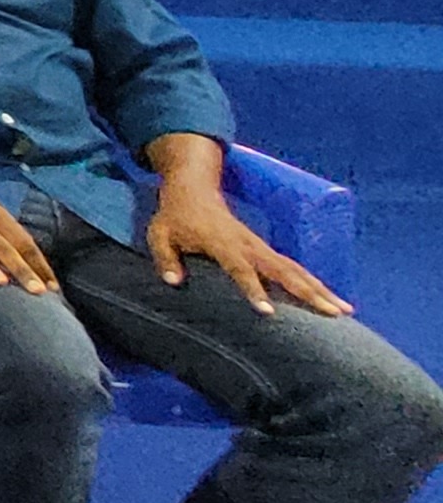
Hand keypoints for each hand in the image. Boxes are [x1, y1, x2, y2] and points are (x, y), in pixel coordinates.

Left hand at [148, 182, 350, 316]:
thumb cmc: (175, 216)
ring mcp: (260, 246)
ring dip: (320, 289)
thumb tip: (172, 281)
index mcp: (222, 243)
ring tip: (344, 310)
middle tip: (333, 313)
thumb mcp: (159, 234)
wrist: (193, 188)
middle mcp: (248, 245)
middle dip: (309, 292)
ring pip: (295, 269)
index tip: (269, 312)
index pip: (241, 269)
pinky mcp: (266, 249)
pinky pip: (293, 268)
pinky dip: (313, 284)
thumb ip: (165, 258)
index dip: (254, 290)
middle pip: (283, 270)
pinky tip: (330, 300)